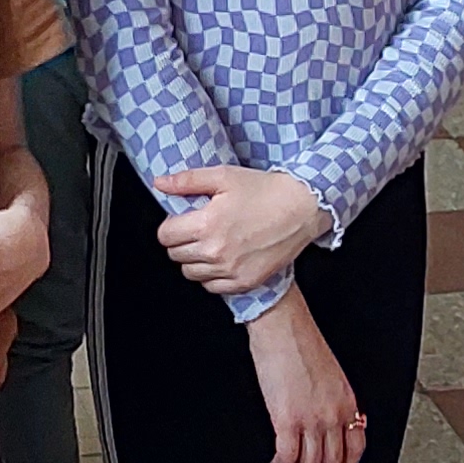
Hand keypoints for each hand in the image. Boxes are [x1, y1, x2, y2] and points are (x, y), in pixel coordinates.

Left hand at [157, 167, 330, 297]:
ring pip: (190, 273)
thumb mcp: (224, 176)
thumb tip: (160, 183)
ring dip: (194, 259)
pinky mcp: (244, 282)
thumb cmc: (266, 191)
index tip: (181, 220)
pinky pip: (211, 287)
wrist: (302, 208)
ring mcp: (230, 270)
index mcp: (207, 224)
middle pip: (175, 255)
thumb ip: (187, 180)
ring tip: (211, 242)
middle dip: (181, 241)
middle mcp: (216, 251)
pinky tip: (223, 258)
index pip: (165, 235)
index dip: (170, 225)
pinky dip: (212, 275)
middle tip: (198, 228)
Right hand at [247, 296, 366, 462]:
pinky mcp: (286, 420)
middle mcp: (332, 415)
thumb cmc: (302, 342)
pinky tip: (275, 462)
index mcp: (347, 402)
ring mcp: (311, 420)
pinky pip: (287, 457)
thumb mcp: (332, 375)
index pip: (356, 447)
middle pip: (331, 461)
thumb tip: (327, 420)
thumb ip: (334, 400)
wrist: (283, 326)